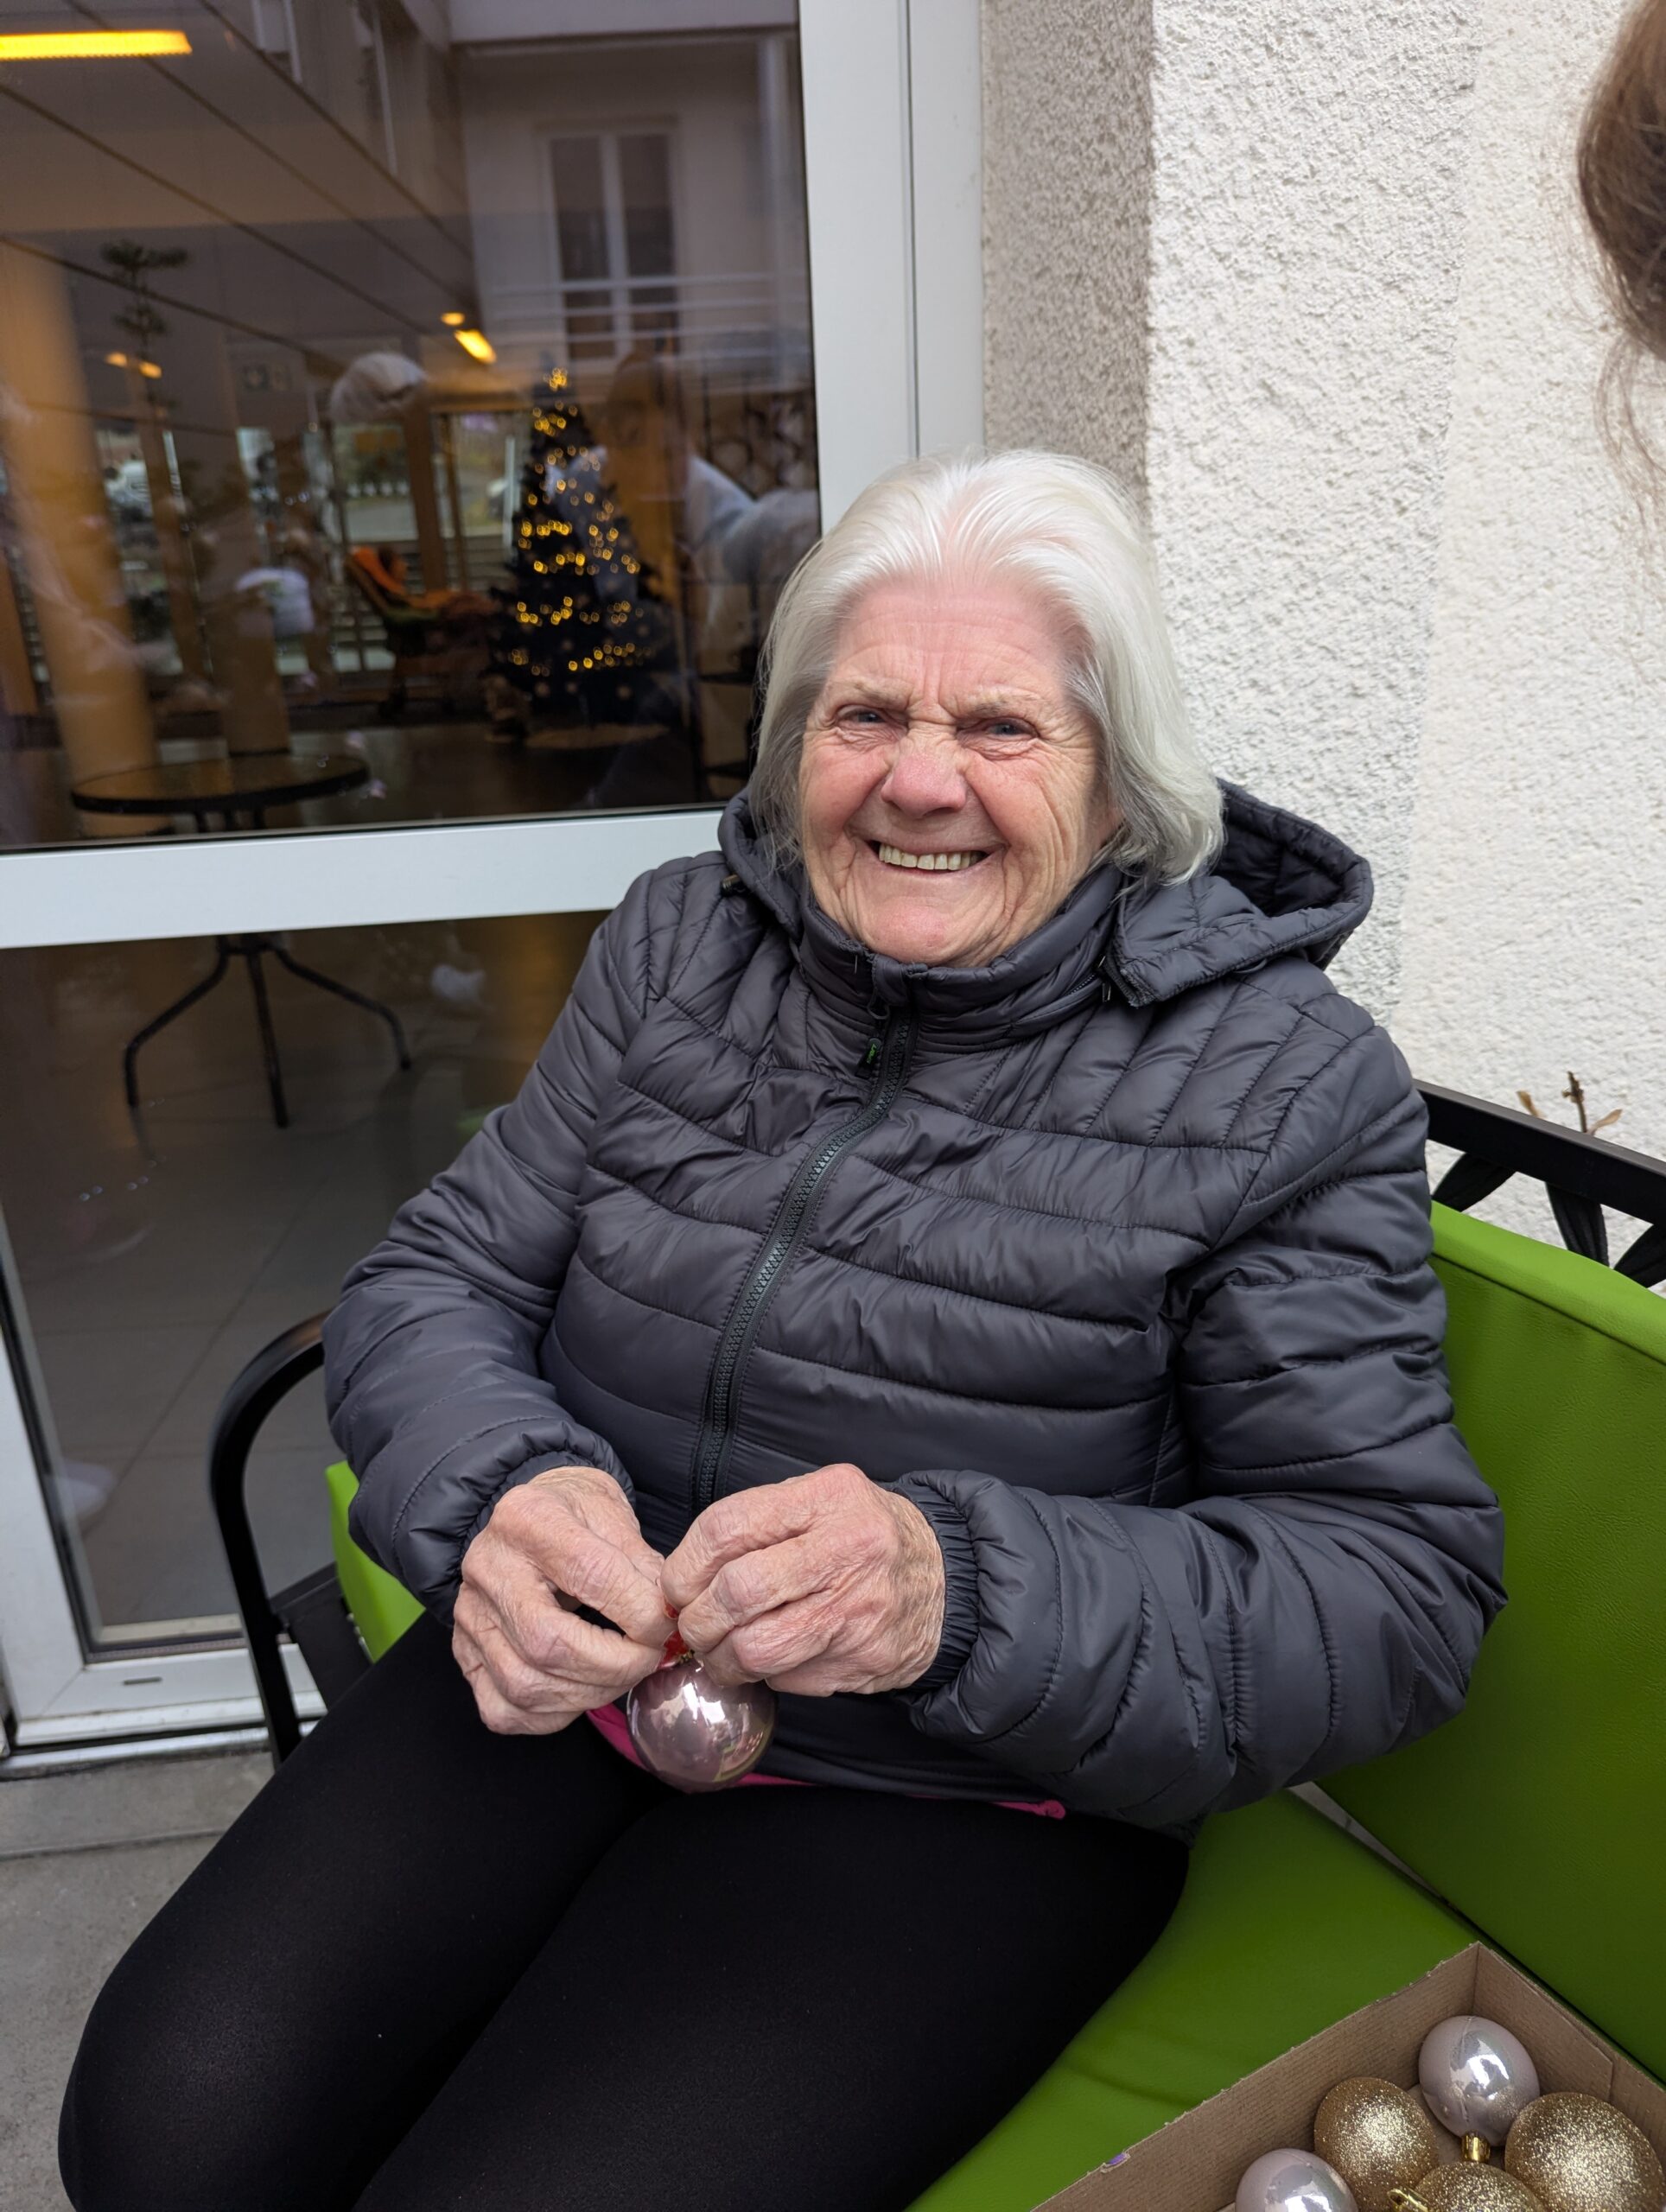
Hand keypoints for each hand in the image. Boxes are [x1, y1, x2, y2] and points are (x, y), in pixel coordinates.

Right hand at [453, 1466, 667, 1734]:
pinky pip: (506, 1711)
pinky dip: (554, 1714)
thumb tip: (665, 1615)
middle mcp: (486, 1568)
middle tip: (651, 1656)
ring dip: (593, 1692)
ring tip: (625, 1671)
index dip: (639, 1611)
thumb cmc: (573, 1516)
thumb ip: (639, 1560)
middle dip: (616, 1664)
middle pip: (548, 1643)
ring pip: (527, 1685)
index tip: (667, 1623)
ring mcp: (470, 1617)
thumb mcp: (610, 1511)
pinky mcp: (465, 1657)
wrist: (525, 1519)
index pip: (589, 1575)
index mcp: (526, 1517)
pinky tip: (584, 1688)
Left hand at [662, 1463, 945, 1696]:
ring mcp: (860, 1608)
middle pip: (737, 1592)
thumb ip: (759, 1524)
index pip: (728, 1527)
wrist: (945, 1579)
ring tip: (722, 1650)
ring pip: (756, 1648)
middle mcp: (848, 1549)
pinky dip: (765, 1674)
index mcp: (828, 1497)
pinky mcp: (865, 1658)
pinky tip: (772, 1658)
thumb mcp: (820, 1501)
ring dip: (722, 1658)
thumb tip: (682, 1578)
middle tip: (694, 1625)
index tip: (676, 1585)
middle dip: (698, 1618)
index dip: (685, 1564)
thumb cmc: (862, 1537)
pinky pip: (788, 1677)